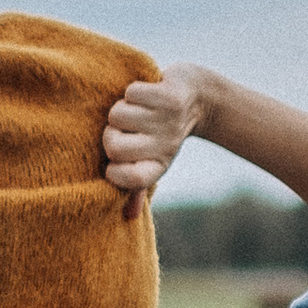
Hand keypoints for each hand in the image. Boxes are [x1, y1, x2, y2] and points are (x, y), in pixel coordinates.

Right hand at [103, 65, 218, 215]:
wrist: (198, 97)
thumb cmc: (165, 131)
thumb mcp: (156, 159)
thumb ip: (137, 183)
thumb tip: (129, 216)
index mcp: (159, 165)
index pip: (132, 180)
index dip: (114, 171)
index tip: (114, 161)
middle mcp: (166, 146)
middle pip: (115, 147)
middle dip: (110, 133)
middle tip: (121, 128)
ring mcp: (168, 120)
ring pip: (118, 115)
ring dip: (121, 107)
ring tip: (136, 109)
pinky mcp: (169, 95)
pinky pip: (131, 93)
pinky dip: (132, 91)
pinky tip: (145, 94)